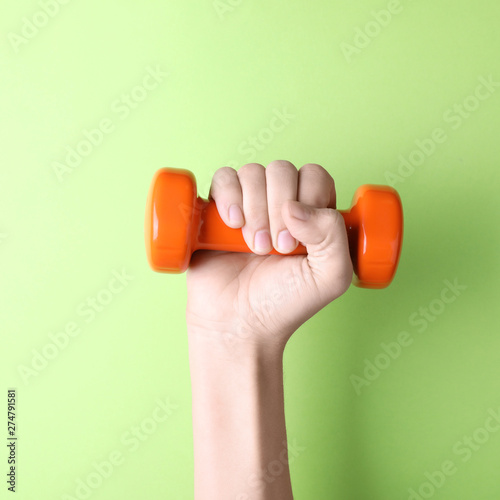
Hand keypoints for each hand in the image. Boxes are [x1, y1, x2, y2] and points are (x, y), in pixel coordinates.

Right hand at [185, 160, 352, 349]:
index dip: (307, 200)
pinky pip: (223, 178)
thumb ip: (333, 235)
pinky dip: (228, 196)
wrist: (239, 323)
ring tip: (253, 246)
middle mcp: (280, 204)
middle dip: (277, 209)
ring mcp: (248, 204)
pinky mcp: (218, 209)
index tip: (296, 242)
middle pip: (281, 170)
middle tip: (274, 249)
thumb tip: (294, 206)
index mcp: (312, 214)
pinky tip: (232, 224)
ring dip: (254, 209)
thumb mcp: (329, 277)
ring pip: (252, 172)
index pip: (314, 176)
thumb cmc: (285, 303)